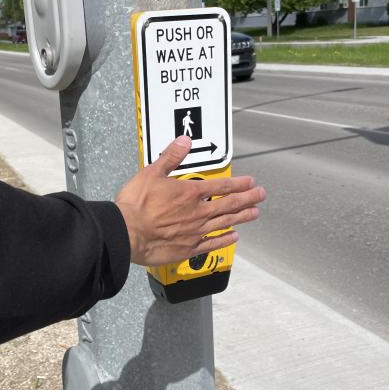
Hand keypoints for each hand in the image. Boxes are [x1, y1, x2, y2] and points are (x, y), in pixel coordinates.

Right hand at [115, 136, 264, 265]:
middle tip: (261, 195)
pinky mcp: (188, 248)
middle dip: (248, 198)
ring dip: (242, 217)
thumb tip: (184, 141)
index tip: (251, 182)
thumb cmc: (136, 205)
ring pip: (225, 222)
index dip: (238, 183)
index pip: (221, 186)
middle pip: (229, 204)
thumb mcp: (151, 173)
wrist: (126, 233)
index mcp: (190, 193)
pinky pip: (212, 243)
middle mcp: (197, 212)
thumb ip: (171, 158)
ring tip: (255, 213)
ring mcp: (195, 232)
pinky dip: (225, 239)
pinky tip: (234, 236)